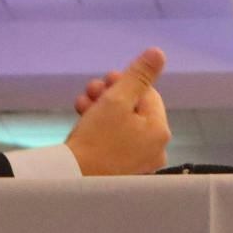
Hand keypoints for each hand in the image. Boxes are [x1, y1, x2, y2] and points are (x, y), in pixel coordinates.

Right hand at [64, 48, 170, 175]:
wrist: (73, 179)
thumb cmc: (96, 138)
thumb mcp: (116, 99)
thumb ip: (138, 75)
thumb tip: (158, 53)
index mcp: (160, 131)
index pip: (148, 94)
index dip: (125, 82)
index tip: (104, 80)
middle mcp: (155, 149)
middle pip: (134, 110)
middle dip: (110, 96)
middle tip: (90, 90)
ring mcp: (139, 164)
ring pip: (122, 126)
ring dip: (102, 109)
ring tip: (81, 104)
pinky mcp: (122, 173)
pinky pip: (115, 143)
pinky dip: (101, 130)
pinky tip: (82, 121)